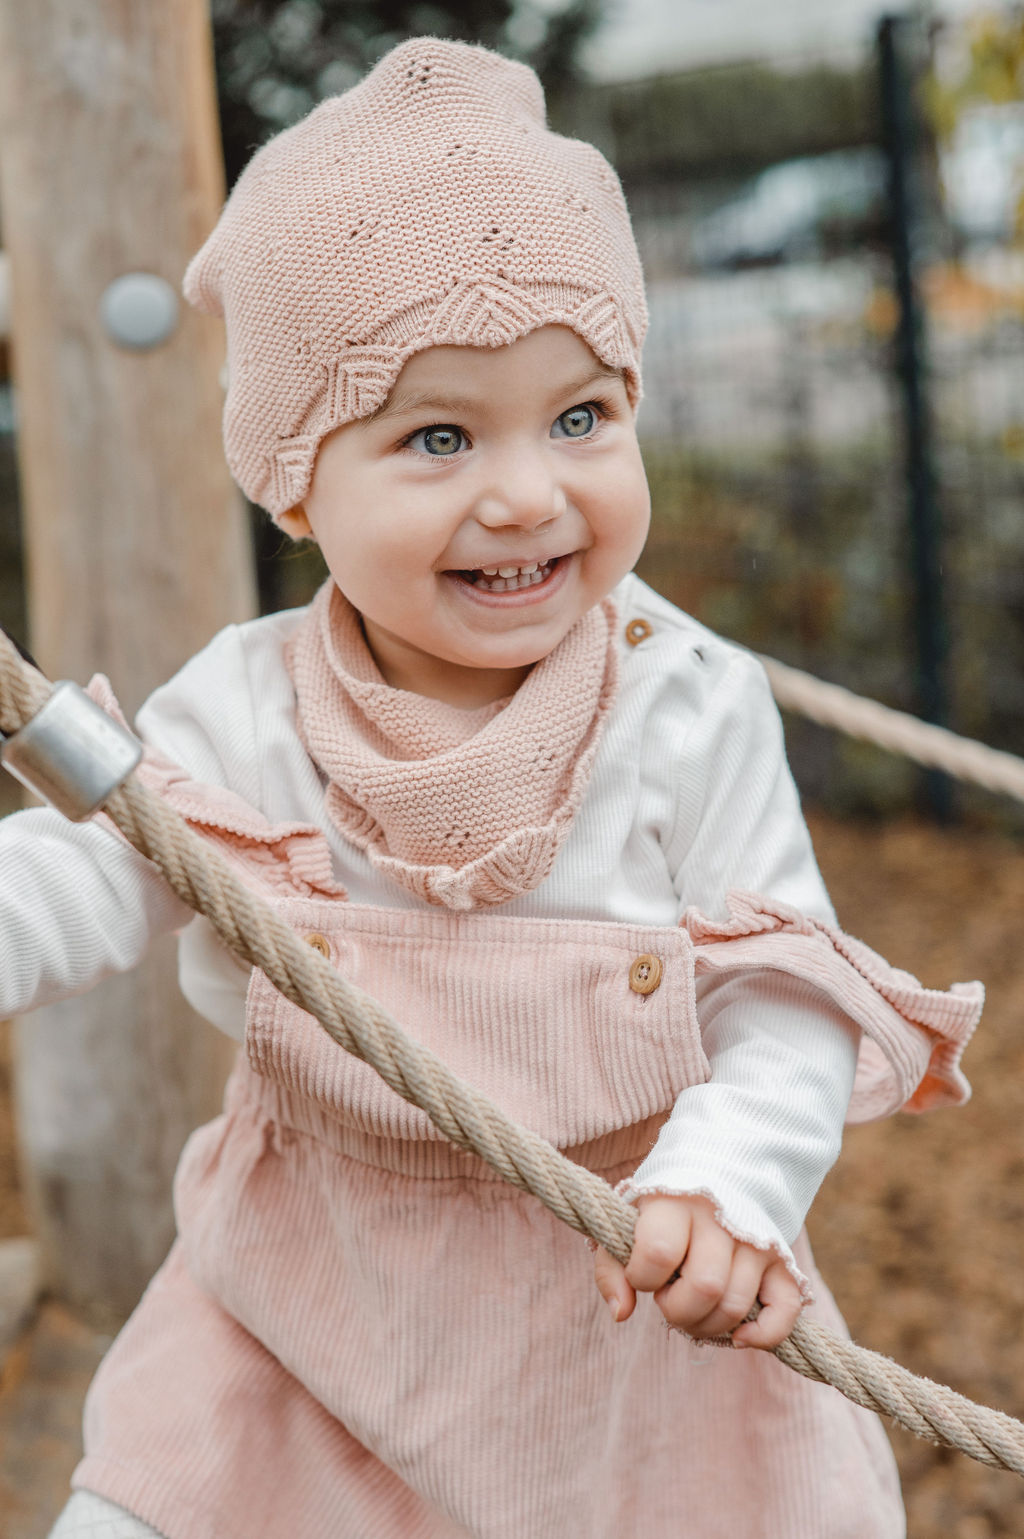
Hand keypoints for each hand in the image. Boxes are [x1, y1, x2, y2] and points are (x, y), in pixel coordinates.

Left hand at [593, 1192, 803, 1349]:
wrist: (720, 1166)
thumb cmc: (665, 1205)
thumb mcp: (628, 1221)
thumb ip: (612, 1267)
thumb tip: (621, 1313)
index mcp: (677, 1203)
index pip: (659, 1253)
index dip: (643, 1277)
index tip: (643, 1273)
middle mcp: (722, 1219)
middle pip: (704, 1287)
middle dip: (678, 1309)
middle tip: (669, 1295)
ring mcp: (757, 1240)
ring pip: (736, 1305)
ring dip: (708, 1325)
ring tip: (694, 1305)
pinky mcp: (782, 1261)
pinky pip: (784, 1310)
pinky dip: (763, 1335)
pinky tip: (737, 1336)